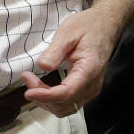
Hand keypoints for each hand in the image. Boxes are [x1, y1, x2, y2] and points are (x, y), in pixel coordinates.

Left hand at [22, 2, 127, 116]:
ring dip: (47, 101)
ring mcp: (91, 89)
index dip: (46, 96)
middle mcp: (92, 84)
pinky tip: (43, 87)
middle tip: (28, 78)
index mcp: (90, 69)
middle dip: (42, 97)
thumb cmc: (89, 26)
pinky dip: (53, 99)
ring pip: (65, 108)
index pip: (67, 93)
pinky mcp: (86, 89)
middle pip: (65, 104)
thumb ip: (55, 51)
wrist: (105, 25)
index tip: (28, 92)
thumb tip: (43, 66)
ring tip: (33, 82)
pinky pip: (69, 103)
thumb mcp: (68, 32)